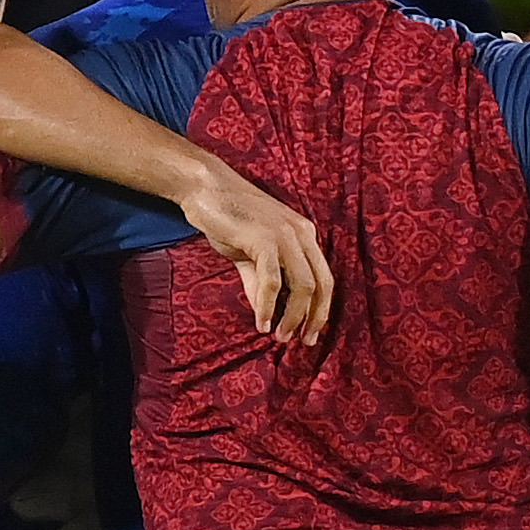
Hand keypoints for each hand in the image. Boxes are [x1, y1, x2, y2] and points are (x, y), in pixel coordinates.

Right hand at [174, 156, 335, 342]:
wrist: (205, 188)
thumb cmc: (228, 218)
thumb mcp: (249, 253)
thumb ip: (259, 280)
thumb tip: (264, 312)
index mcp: (304, 234)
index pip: (324, 277)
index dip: (320, 309)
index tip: (309, 332)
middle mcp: (302, 233)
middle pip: (321, 284)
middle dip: (314, 317)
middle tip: (301, 341)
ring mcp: (285, 234)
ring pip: (303, 285)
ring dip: (293, 316)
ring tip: (280, 336)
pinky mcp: (264, 238)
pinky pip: (273, 280)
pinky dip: (267, 305)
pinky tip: (261, 321)